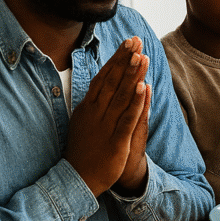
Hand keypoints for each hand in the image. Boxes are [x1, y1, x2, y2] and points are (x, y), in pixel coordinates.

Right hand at [66, 37, 149, 195]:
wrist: (77, 179)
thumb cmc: (83, 149)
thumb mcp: (84, 120)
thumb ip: (94, 102)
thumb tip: (102, 83)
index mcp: (88, 106)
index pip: (104, 77)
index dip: (117, 59)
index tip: (128, 43)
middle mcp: (96, 112)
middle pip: (112, 81)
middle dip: (125, 60)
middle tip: (136, 41)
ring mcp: (105, 125)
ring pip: (120, 95)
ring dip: (131, 75)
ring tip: (141, 56)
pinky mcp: (115, 140)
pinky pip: (126, 118)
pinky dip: (134, 102)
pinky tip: (142, 87)